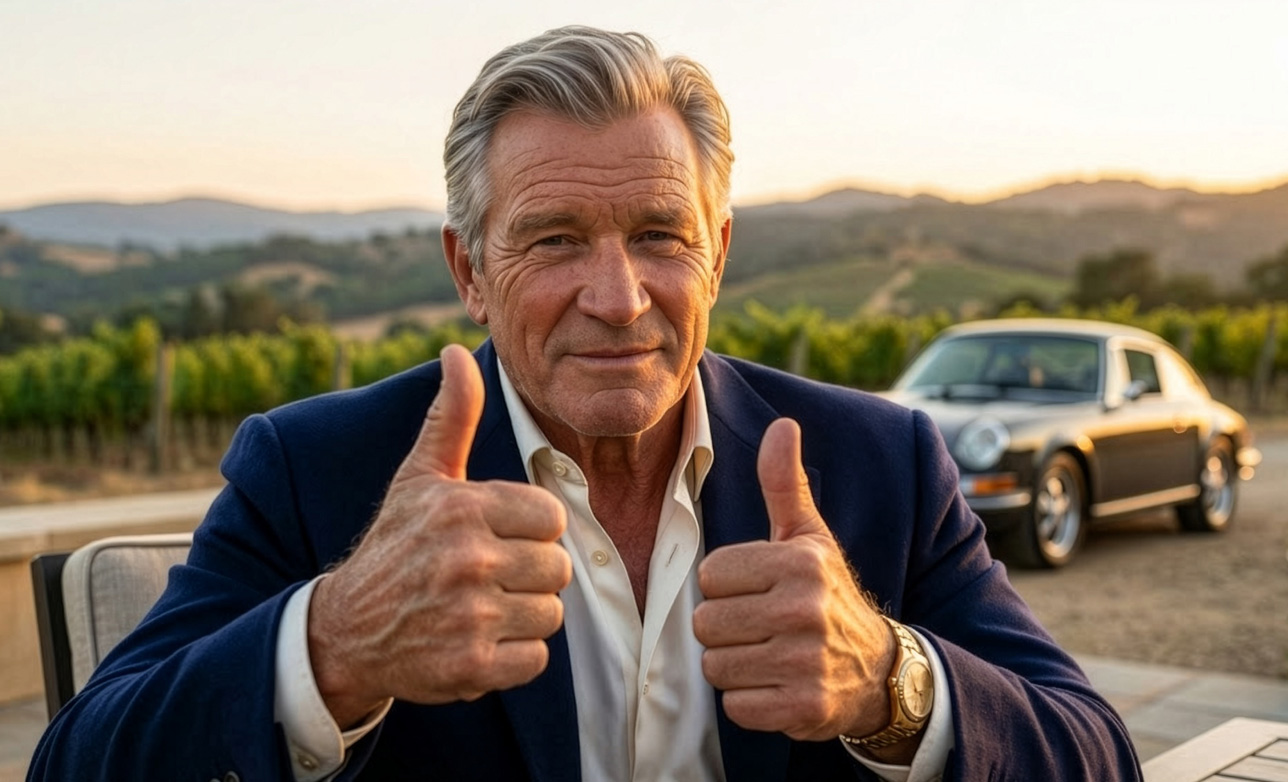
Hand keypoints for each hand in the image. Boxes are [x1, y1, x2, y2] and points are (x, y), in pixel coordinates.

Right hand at [309, 344, 571, 726]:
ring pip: (551, 613)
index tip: (498, 536)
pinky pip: (536, 659)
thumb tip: (457, 352)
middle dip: (531, 574)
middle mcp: (466, 559)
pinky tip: (478, 641)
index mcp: (462, 508)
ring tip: (483, 608)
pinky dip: (514, 657)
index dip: (532, 530)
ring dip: (524, 616)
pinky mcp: (470, 666)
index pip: (552, 517)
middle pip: (559, 568)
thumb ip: (452, 416)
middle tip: (490, 576)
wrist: (345, 630)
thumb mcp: (420, 477)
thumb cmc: (396, 545)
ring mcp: (468, 616)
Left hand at [693, 418, 896, 741]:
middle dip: (725, 628)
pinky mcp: (805, 708)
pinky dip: (750, 702)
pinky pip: (736, 706)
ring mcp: (806, 662)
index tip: (757, 590)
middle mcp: (805, 609)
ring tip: (768, 655)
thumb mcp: (810, 537)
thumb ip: (785, 483)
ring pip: (717, 666)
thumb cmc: (829, 594)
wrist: (880, 671)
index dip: (725, 586)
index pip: (709, 576)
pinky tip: (777, 685)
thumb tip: (783, 424)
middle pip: (706, 623)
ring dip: (735, 666)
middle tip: (760, 627)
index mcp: (799, 562)